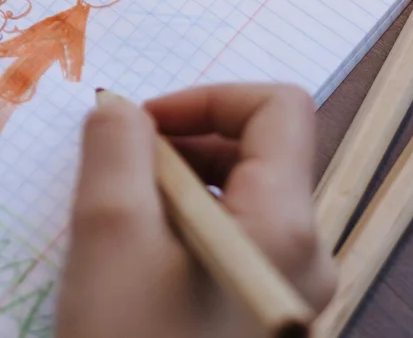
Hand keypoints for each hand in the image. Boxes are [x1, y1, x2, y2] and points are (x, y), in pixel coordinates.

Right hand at [56, 84, 336, 337]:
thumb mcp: (109, 232)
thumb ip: (115, 149)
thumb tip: (119, 108)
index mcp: (285, 224)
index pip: (277, 108)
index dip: (205, 96)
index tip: (138, 124)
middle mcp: (303, 255)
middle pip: (258, 153)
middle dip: (181, 143)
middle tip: (115, 169)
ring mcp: (283, 291)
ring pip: (238, 200)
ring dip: (172, 186)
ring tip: (114, 216)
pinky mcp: (256, 318)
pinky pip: (227, 244)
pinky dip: (177, 227)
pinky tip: (128, 258)